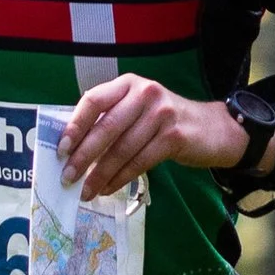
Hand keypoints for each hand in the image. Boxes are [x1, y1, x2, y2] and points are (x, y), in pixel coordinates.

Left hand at [55, 74, 248, 200]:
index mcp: (128, 84)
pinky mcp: (174, 136)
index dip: (75, 125)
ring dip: (100, 174)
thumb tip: (72, 146)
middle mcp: (144, 93)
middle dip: (83, 157)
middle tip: (67, 178)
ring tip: (86, 191)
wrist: (213, 129)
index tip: (61, 149)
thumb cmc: (164, 121)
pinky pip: (140, 162)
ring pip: (122, 149)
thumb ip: (110, 118)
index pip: (94, 100)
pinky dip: (121, 178)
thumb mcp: (137, 109)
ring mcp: (161, 114)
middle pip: (106, 128)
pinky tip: (109, 188)